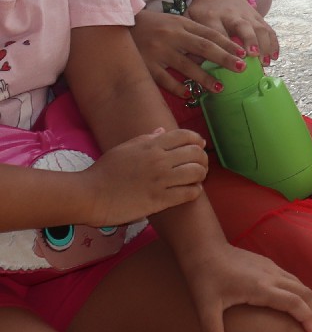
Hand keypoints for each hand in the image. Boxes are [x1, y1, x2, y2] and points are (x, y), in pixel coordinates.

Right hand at [84, 127, 208, 225]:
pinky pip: (188, 193)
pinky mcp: (159, 200)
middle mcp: (160, 160)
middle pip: (195, 153)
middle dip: (202, 158)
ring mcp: (161, 180)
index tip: (199, 145)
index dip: (197, 140)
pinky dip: (195, 191)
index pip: (186, 135)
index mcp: (152, 145)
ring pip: (196, 172)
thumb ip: (146, 139)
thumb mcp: (124, 148)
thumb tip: (162, 131)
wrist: (89, 195)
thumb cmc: (104, 171)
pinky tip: (192, 191)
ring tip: (198, 178)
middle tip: (200, 164)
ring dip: (201, 174)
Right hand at [132, 7, 249, 97]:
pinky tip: (189, 94)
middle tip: (241, 68)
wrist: (118, 24)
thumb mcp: (175, 22)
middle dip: (224, 59)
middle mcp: (172, 36)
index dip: (228, 45)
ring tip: (220, 88)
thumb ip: (193, 32)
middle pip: (203, 47)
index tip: (244, 55)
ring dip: (204, 78)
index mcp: (182, 24)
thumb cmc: (153, 25)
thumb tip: (219, 46)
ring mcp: (158, 51)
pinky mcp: (144, 65)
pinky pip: (164, 80)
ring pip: (186, 66)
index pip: (210, 34)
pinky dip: (178, 88)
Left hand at [181, 243, 311, 331]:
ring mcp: (271, 268)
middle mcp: (272, 276)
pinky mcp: (268, 264)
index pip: (294, 303)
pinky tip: (296, 302)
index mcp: (261, 288)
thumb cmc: (204, 279)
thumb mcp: (206, 309)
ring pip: (300, 284)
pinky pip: (292, 279)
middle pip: (304, 293)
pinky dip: (301, 293)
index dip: (307, 318)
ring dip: (310, 301)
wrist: (204, 249)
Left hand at [187, 0, 280, 66]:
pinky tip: (274, 56)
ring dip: (264, 45)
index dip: (225, 46)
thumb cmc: (201, 11)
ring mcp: (247, 15)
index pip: (217, 32)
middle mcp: (231, 14)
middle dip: (249, 41)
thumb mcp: (190, 19)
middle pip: (243, 27)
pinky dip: (273, 43)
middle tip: (252, 57)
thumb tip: (192, 63)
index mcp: (210, 16)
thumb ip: (191, 38)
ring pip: (259, 28)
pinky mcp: (258, 17)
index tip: (230, 61)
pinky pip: (268, 29)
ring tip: (265, 62)